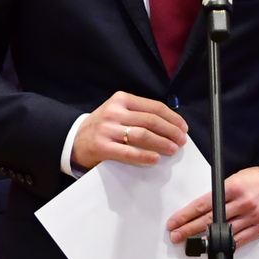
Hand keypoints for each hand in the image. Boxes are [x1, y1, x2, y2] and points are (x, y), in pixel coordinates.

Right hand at [73, 91, 187, 169]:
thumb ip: (138, 113)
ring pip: (142, 134)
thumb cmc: (103, 126)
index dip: (172, 118)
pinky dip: (144, 155)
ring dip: (162, 142)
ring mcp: (108, 129)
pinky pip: (128, 152)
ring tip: (173, 149)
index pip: (154, 107)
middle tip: (182, 140)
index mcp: (122, 99)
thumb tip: (170, 124)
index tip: (183, 128)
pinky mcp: (102, 146)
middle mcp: (115, 112)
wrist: (74, 139)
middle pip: (151, 120)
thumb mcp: (118, 111)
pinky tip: (155, 159)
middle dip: (171, 131)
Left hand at [167, 167, 258, 248]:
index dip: (186, 215)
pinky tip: (212, 246)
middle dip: (189, 229)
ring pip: (223, 232)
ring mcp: (253, 217)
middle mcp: (243, 203)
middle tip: (176, 235)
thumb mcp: (233, 179)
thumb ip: (217, 194)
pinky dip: (224, 244)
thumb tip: (197, 212)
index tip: (174, 222)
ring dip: (204, 239)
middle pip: (210, 220)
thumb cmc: (253, 180)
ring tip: (190, 243)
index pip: (203, 204)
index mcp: (233, 187)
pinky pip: (239, 240)